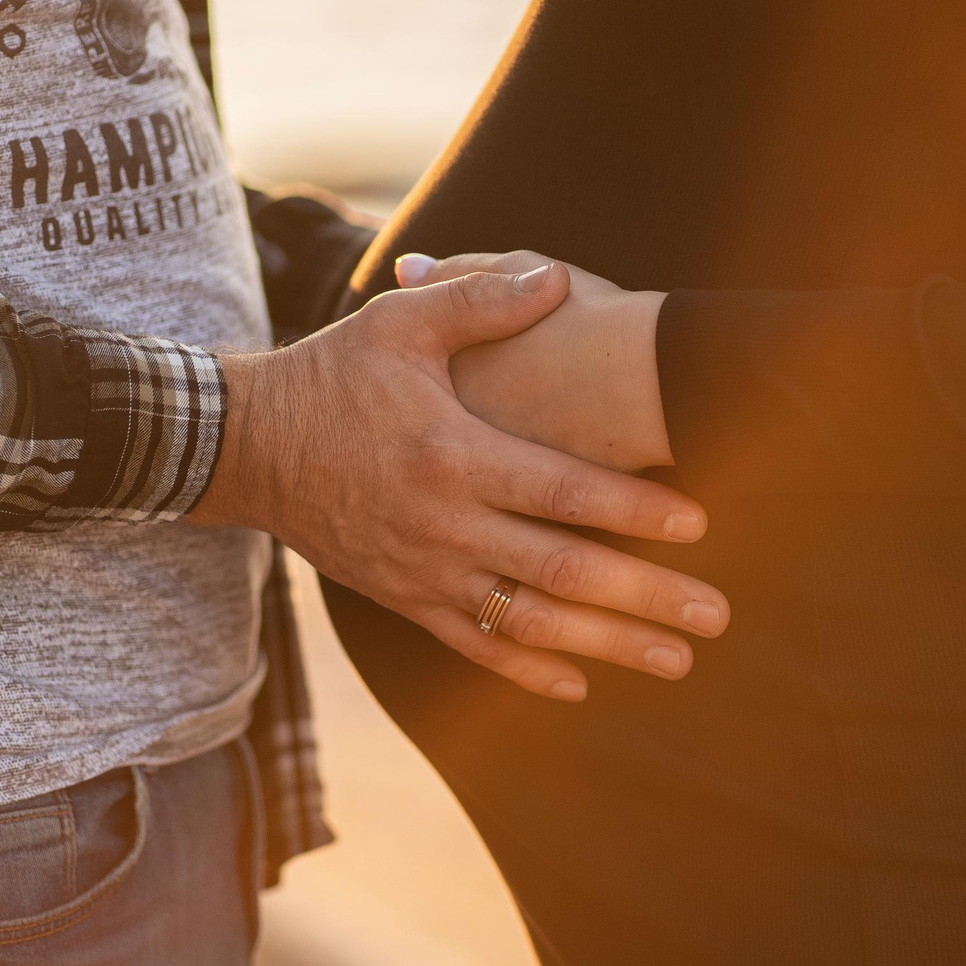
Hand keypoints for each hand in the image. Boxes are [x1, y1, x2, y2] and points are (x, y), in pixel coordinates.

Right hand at [189, 262, 725, 701]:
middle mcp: (445, 524)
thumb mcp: (399, 322)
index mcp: (454, 454)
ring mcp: (425, 571)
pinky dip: (528, 672)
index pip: (563, 491)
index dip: (634, 509)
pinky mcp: (404, 599)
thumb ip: (481, 298)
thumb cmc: (332, 375)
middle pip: (564, 569)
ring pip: (531, 622)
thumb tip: (555, 280)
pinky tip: (581, 685)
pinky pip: (473, 647)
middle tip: (717, 613)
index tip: (699, 524)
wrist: (248, 447)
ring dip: (608, 646)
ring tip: (676, 661)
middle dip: (647, 596)